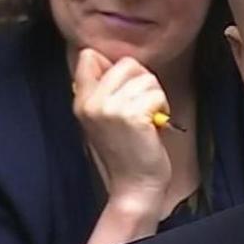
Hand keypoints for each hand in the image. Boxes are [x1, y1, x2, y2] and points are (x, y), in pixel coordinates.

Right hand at [72, 47, 173, 215]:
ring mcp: (110, 108)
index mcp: (81, 100)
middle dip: (143, 81)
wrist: (134, 187)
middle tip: (142, 107)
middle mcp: (92, 102)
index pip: (89, 56)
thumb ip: (103, 91)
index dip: (115, 68)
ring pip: (146, 77)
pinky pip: (156, 94)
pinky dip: (162, 107)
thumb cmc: (126, 153)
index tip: (125, 91)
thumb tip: (118, 64)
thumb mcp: (101, 119)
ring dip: (155, 96)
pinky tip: (154, 126)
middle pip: (126, 63)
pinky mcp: (131, 116)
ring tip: (148, 118)